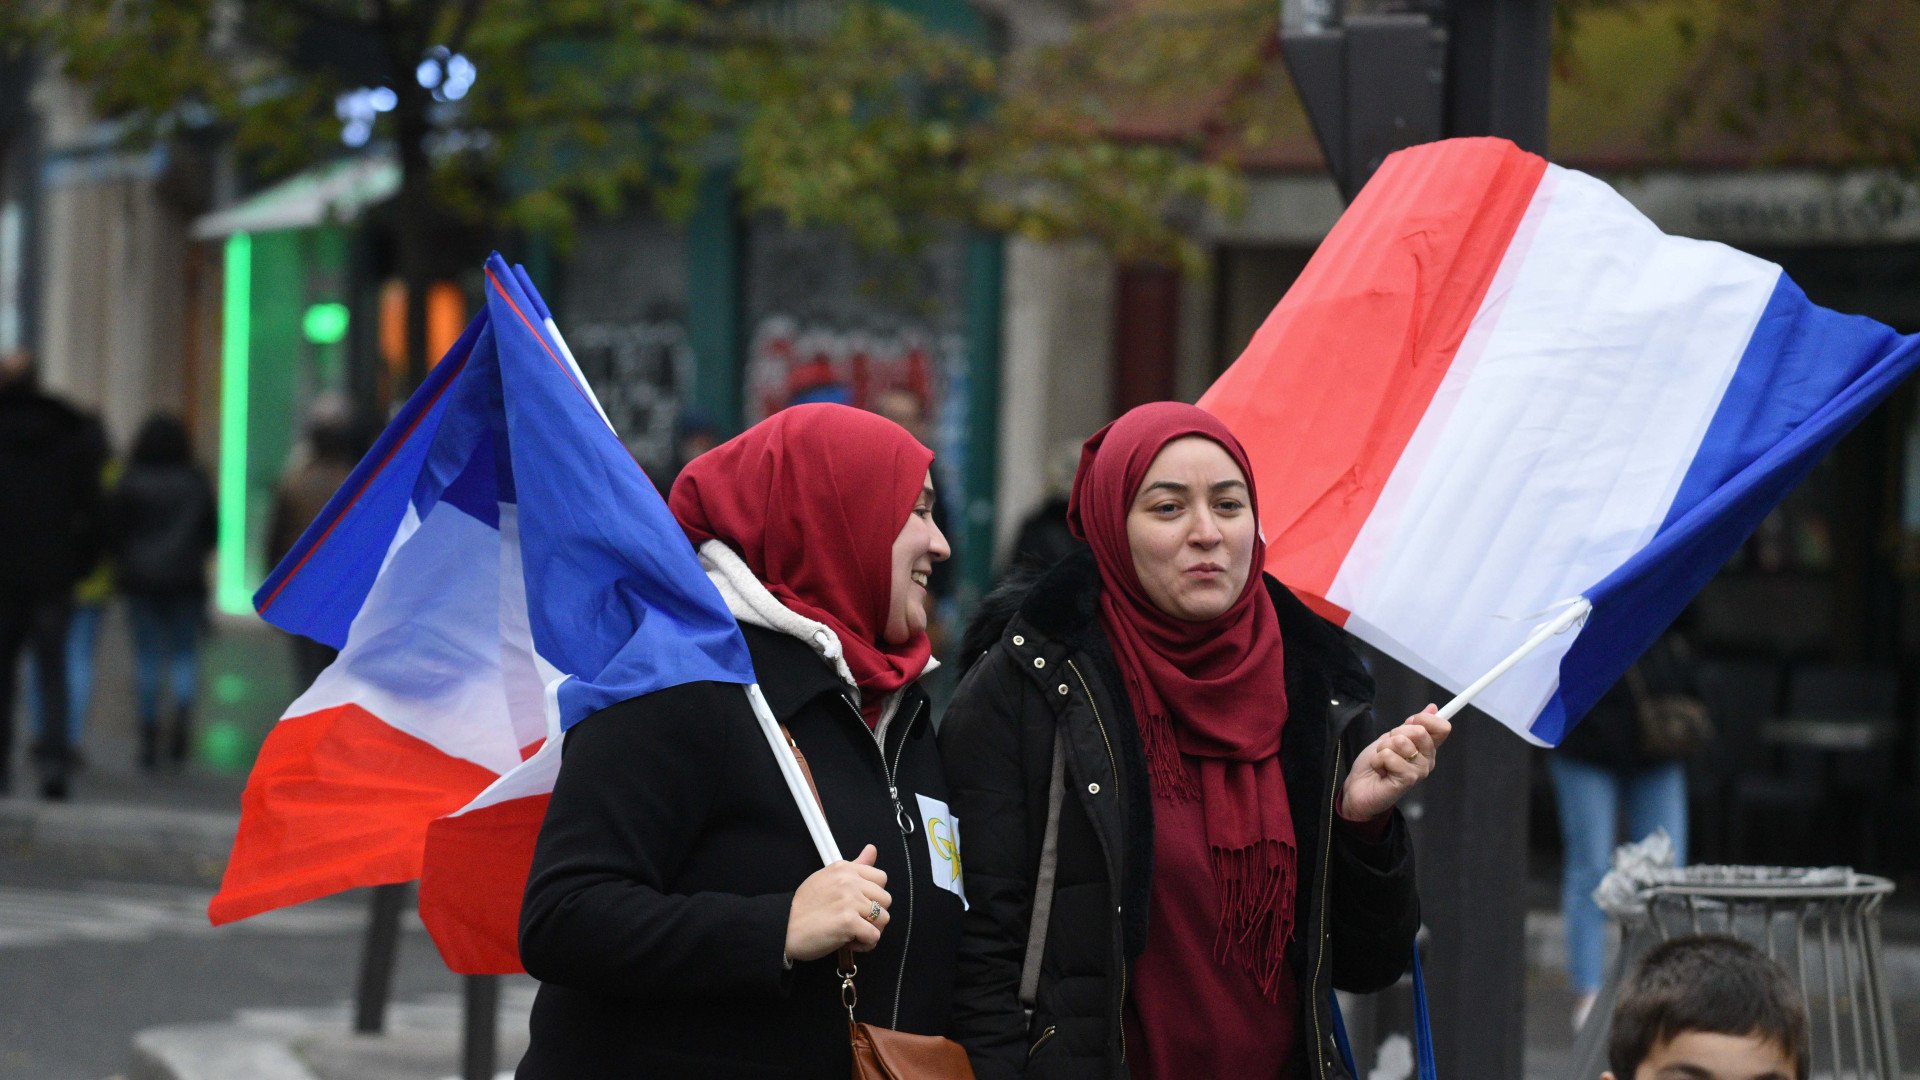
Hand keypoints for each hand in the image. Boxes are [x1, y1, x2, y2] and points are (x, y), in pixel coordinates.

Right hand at [785, 844, 890, 961]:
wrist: (783, 927)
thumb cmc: (803, 908)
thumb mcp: (827, 878)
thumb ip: (854, 866)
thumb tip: (872, 850)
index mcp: (844, 869)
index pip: (881, 878)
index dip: (873, 896)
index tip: (859, 906)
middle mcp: (848, 881)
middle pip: (885, 899)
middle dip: (874, 915)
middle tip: (856, 923)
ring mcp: (849, 901)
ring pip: (884, 919)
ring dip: (871, 931)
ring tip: (852, 934)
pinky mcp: (848, 922)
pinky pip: (874, 936)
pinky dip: (865, 944)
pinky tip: (849, 944)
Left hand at [1339, 705, 1450, 824]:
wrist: (1358, 789)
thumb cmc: (1375, 764)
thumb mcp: (1391, 738)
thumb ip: (1411, 726)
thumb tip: (1433, 708)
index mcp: (1426, 748)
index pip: (1442, 727)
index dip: (1426, 718)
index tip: (1409, 721)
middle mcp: (1427, 760)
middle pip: (1420, 731)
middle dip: (1395, 733)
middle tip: (1387, 747)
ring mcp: (1419, 771)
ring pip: (1401, 742)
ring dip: (1383, 748)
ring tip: (1382, 761)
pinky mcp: (1408, 780)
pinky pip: (1390, 756)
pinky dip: (1377, 760)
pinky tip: (1379, 771)